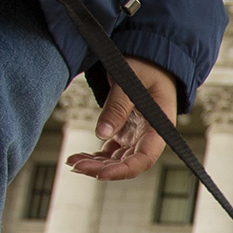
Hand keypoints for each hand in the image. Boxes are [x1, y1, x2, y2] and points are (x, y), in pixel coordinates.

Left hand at [66, 56, 178, 181]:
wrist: (150, 57)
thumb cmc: (146, 65)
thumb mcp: (130, 81)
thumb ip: (118, 106)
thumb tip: (101, 134)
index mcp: (160, 126)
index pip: (145, 158)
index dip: (123, 170)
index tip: (101, 174)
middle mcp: (150, 135)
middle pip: (128, 163)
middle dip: (103, 168)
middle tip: (77, 165)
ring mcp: (137, 135)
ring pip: (117, 160)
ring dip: (96, 164)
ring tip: (73, 161)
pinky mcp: (126, 132)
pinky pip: (111, 151)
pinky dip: (96, 156)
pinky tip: (79, 157)